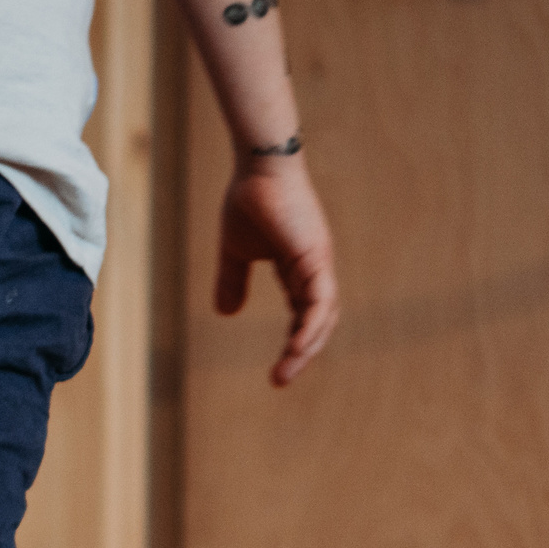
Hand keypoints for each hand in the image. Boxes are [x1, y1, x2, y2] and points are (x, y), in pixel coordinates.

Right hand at [215, 160, 338, 385]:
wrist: (257, 169)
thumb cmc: (249, 201)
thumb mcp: (235, 252)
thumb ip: (232, 282)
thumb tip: (225, 314)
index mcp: (299, 270)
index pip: (304, 314)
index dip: (294, 341)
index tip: (277, 368)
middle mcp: (315, 270)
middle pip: (318, 321)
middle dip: (302, 353)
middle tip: (280, 379)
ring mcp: (319, 265)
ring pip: (323, 316)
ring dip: (306, 347)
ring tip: (286, 371)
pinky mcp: (316, 259)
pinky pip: (320, 301)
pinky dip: (311, 326)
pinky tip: (298, 347)